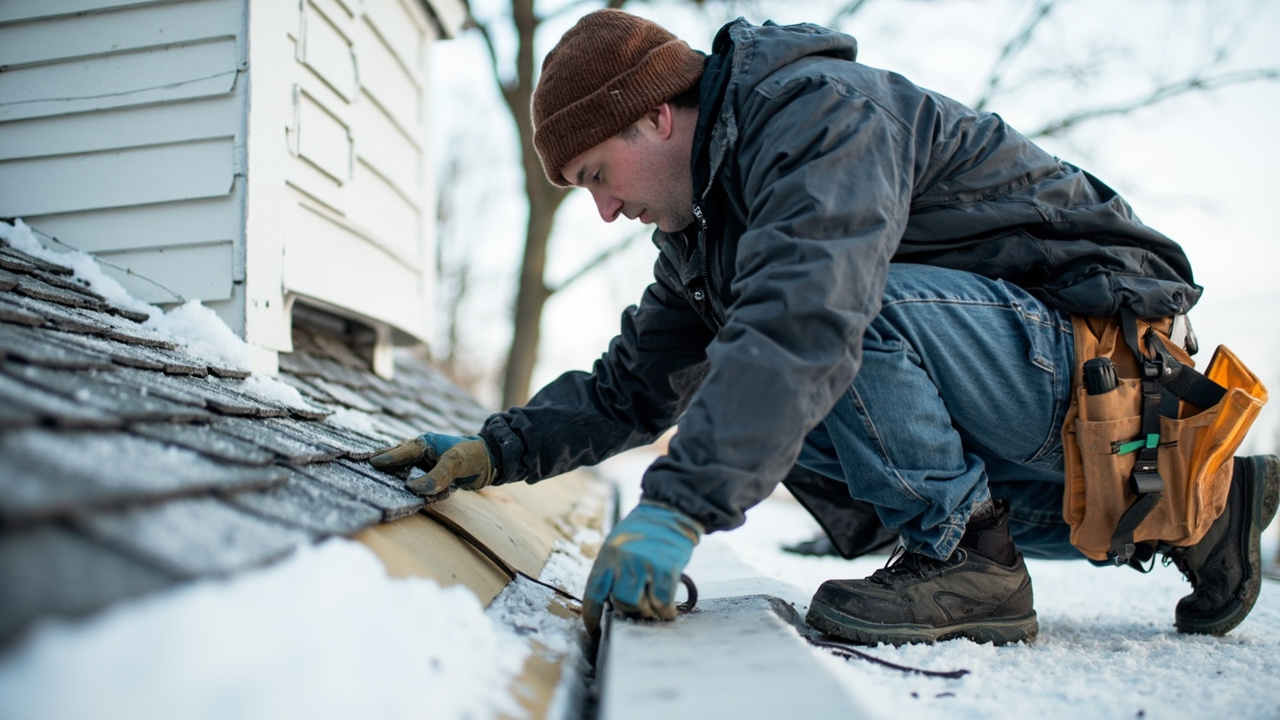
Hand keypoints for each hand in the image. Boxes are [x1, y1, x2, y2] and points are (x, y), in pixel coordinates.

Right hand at [369, 432, 496, 496]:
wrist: (492, 460)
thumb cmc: (474, 456)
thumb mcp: (456, 464)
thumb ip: (436, 476)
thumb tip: (411, 489)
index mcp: (425, 443)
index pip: (401, 452)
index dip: (386, 459)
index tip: (370, 465)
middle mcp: (422, 452)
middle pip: (395, 457)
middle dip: (379, 461)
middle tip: (357, 467)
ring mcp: (425, 463)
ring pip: (402, 468)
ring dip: (389, 474)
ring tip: (369, 480)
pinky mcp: (430, 475)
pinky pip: (412, 479)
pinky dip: (403, 482)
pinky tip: (393, 489)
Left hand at [582, 501, 702, 633]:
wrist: (671, 511)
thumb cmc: (644, 532)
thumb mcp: (620, 545)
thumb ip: (614, 570)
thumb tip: (615, 604)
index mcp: (607, 554)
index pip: (593, 592)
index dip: (592, 616)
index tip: (595, 631)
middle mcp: (622, 558)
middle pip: (620, 602)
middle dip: (630, 612)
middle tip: (641, 611)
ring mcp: (643, 562)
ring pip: (639, 604)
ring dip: (648, 613)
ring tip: (655, 610)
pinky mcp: (665, 566)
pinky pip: (662, 601)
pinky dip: (666, 611)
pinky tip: (669, 611)